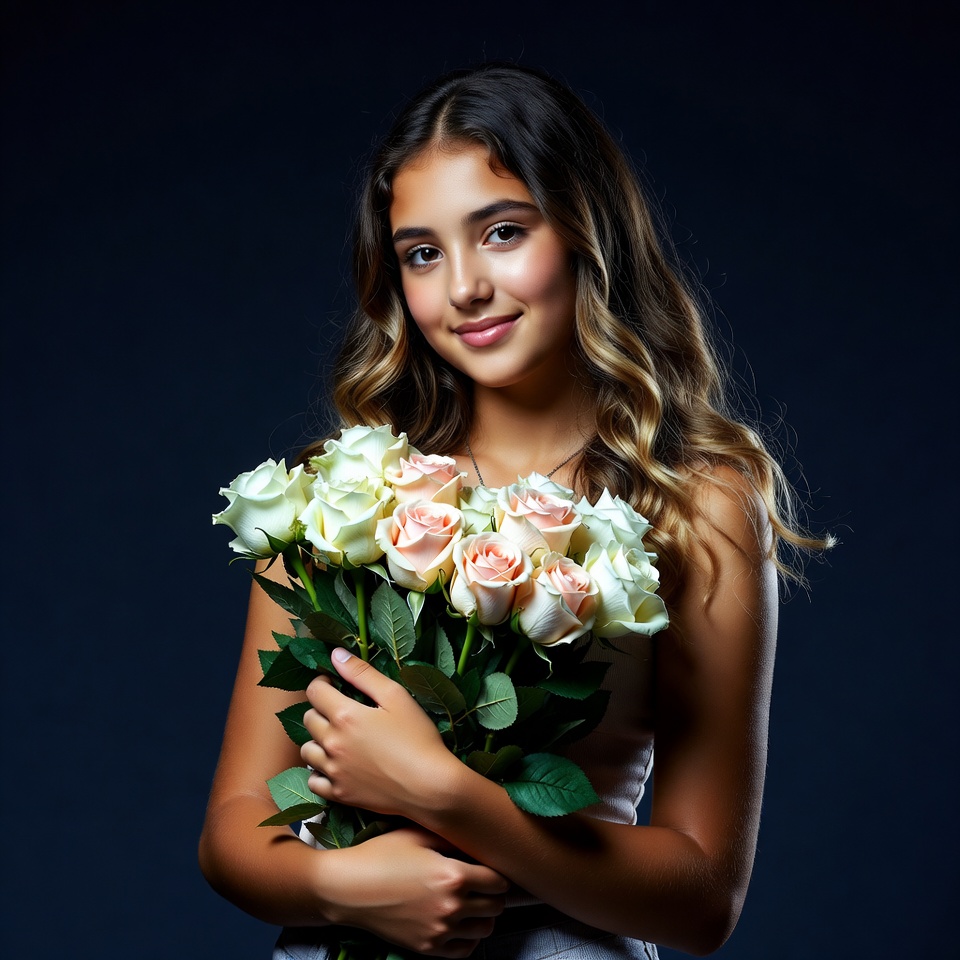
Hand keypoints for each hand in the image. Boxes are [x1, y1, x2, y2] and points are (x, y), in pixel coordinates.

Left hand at [302, 648, 463, 817]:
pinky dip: (319, 772)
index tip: (333, 683)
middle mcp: (332, 743)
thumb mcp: (396, 696)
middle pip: (308, 719)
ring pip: (307, 750)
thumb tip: (335, 655)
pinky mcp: (339, 794)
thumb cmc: (418, 737)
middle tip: (341, 710)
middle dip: (321, 709)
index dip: (322, 682)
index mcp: (345, 716)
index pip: (315, 691)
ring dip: (318, 740)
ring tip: (338, 738)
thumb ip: (362, 673)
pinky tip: (336, 765)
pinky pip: (314, 781)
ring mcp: (334, 771)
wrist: (430, 787)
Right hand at [321, 826, 507, 956]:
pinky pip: (465, 950)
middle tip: (483, 884)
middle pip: (496, 906)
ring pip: (485, 929)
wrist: (348, 889)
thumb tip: (475, 839)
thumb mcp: (417, 835)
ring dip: (484, 915)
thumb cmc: (380, 855)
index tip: (491, 868)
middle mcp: (451, 907)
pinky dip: (468, 937)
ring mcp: (440, 931)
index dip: (498, 873)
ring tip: (472, 902)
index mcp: (453, 876)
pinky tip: (459, 922)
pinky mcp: (427, 948)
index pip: (498, 881)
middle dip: (494, 894)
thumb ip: (451, 837)